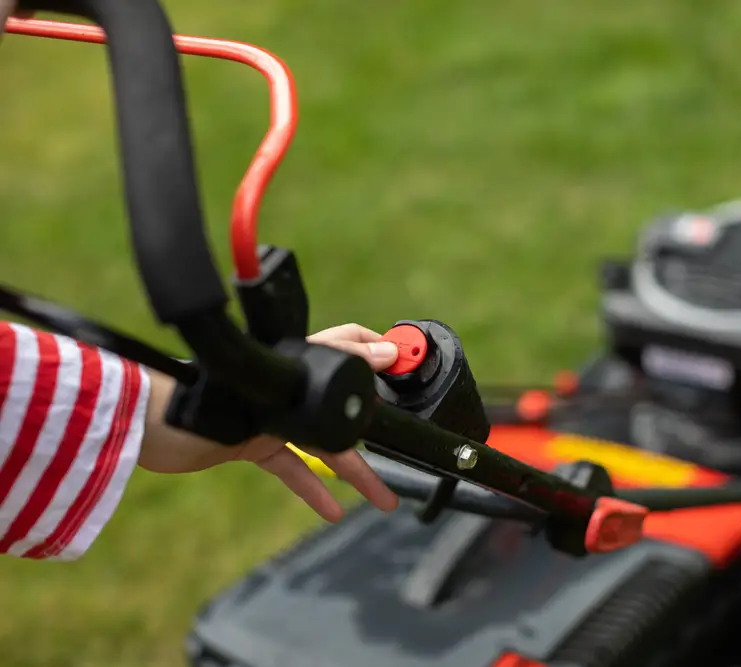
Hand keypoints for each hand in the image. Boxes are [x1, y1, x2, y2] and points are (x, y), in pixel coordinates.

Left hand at [140, 324, 400, 520]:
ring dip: (355, 471)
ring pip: (324, 445)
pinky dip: (312, 490)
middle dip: (377, 425)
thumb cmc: (203, 389)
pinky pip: (292, 468)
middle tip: (404, 442)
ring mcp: (271, 415)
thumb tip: (380, 352)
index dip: (378, 351)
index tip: (407, 366)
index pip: (346, 344)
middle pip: (343, 405)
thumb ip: (331, 362)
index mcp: (294, 358)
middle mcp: (287, 383)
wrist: (146, 423)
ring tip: (383, 498)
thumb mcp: (273, 375)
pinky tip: (333, 511)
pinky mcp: (251, 443)